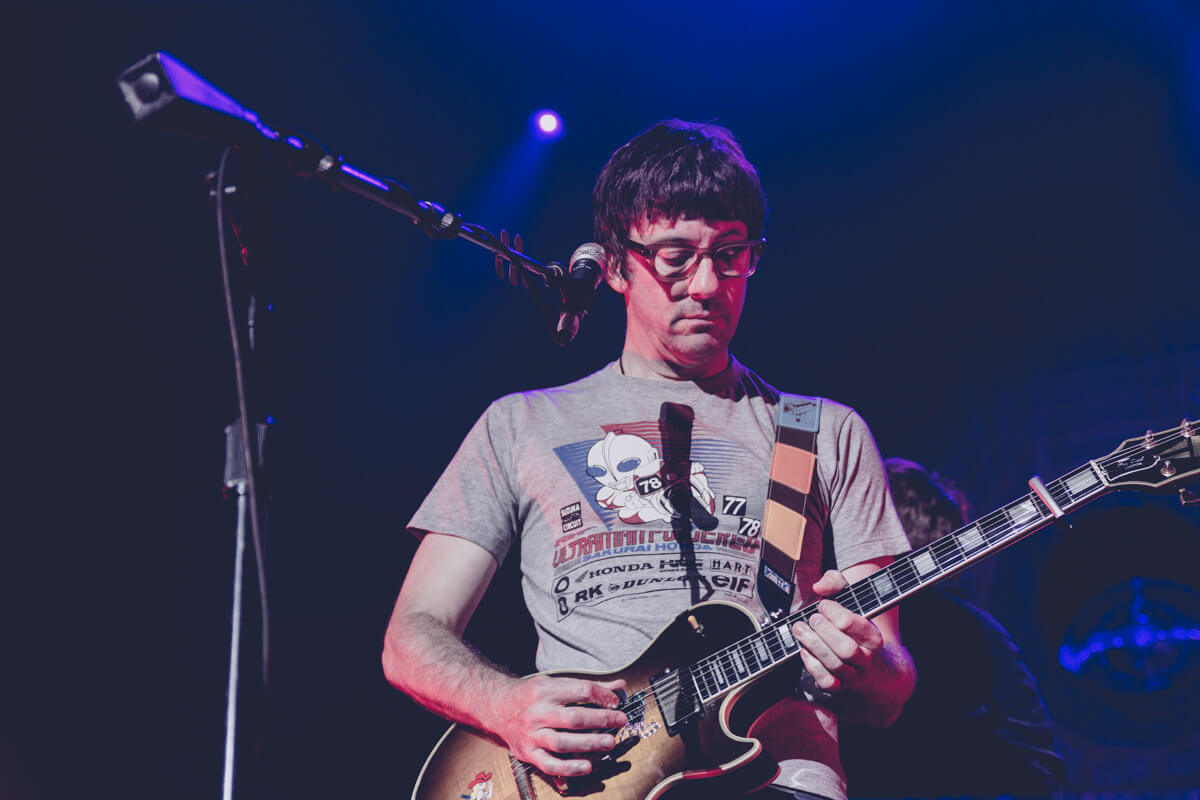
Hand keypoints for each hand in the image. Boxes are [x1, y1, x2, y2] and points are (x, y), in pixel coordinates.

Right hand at [486, 674, 627, 776]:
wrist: (495, 707)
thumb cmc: (529, 695)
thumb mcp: (555, 683)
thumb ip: (587, 688)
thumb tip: (618, 688)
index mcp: (545, 690)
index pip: (580, 691)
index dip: (602, 696)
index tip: (616, 701)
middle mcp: (538, 712)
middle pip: (574, 718)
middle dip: (601, 720)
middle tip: (620, 721)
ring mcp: (532, 734)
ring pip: (563, 742)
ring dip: (589, 744)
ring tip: (609, 743)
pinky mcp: (528, 753)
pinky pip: (550, 764)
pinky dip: (569, 768)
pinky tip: (587, 767)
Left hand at [790, 569, 883, 691]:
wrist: (869, 667)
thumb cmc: (853, 627)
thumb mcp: (850, 600)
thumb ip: (836, 583)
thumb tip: (819, 586)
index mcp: (873, 637)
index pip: (853, 624)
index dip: (833, 611)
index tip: (823, 605)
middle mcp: (866, 659)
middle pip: (846, 649)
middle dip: (824, 631)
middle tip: (812, 619)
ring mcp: (854, 676)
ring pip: (835, 665)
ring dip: (813, 645)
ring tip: (800, 629)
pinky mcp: (839, 688)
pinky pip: (827, 681)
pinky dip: (812, 665)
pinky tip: (803, 650)